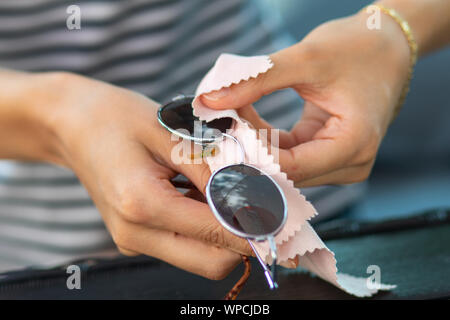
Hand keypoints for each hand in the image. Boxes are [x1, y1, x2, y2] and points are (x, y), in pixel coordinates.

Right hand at [31, 72, 253, 279]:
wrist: (73, 124)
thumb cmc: (117, 117)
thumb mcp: (169, 131)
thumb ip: (210, 168)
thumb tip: (251, 196)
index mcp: (141, 204)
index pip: (215, 235)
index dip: (255, 230)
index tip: (283, 219)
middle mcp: (135, 234)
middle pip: (210, 262)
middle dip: (244, 240)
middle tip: (264, 208)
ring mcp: (133, 240)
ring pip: (200, 258)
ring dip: (225, 234)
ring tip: (232, 193)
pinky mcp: (136, 237)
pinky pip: (183, 244)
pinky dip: (205, 228)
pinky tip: (207, 195)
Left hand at [200, 12, 410, 186]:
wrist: (385, 45)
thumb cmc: (356, 48)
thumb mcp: (304, 60)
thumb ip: (256, 80)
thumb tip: (209, 100)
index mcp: (354, 145)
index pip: (290, 168)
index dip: (250, 156)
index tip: (218, 135)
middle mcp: (351, 164)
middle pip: (286, 173)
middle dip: (248, 149)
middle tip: (217, 121)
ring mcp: (340, 163)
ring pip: (283, 167)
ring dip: (255, 143)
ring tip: (232, 111)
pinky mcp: (327, 154)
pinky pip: (288, 155)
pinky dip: (265, 138)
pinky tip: (247, 114)